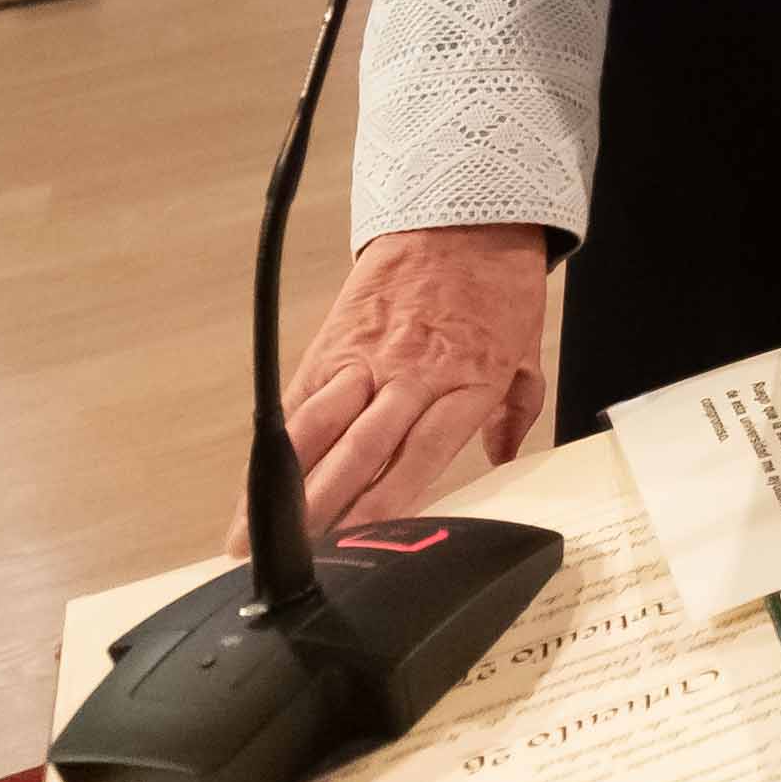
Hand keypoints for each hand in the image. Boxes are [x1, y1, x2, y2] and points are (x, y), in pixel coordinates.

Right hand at [263, 223, 548, 544]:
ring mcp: (366, 359)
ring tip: (254, 538)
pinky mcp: (334, 344)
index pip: (420, 455)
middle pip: (360, 450)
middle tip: (294, 564)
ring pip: (318, 429)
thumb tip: (501, 459)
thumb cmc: (498, 289)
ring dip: (285, 486)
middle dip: (323, 510)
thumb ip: (514, 412)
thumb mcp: (526, 350)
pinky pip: (300, 399)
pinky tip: (256, 482)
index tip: (360, 546)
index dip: (385, 503)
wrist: (462, 217)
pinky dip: (276, 443)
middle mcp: (411, 376)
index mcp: (466, 384)